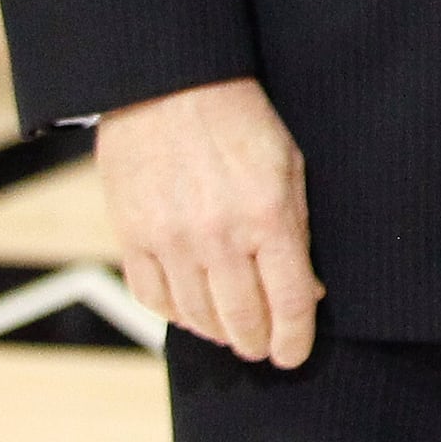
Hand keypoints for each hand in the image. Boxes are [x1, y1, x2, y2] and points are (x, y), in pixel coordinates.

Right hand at [97, 77, 320, 366]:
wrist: (169, 86)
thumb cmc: (242, 121)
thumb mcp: (290, 165)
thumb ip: (298, 229)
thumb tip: (308, 291)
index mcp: (268, 216)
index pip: (289, 302)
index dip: (296, 340)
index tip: (296, 355)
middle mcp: (218, 237)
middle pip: (243, 320)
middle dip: (259, 343)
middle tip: (266, 349)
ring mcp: (170, 241)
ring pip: (197, 317)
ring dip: (220, 333)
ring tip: (234, 333)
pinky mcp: (132, 238)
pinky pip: (154, 298)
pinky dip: (176, 314)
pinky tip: (193, 312)